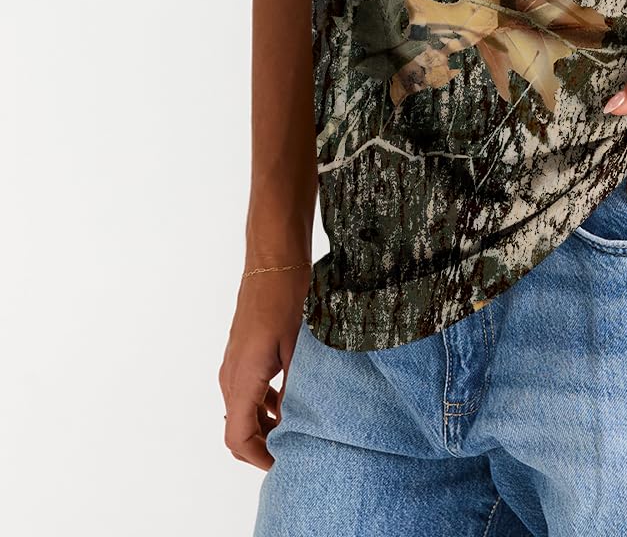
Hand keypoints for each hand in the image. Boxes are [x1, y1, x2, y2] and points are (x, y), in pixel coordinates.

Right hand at [219, 267, 308, 469]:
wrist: (273, 260)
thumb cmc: (286, 297)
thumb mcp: (299, 347)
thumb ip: (296, 388)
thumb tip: (298, 421)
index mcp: (242, 378)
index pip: (238, 437)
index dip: (259, 457)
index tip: (283, 463)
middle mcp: (231, 375)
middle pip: (238, 428)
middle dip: (264, 444)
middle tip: (296, 448)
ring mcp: (233, 364)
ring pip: (243, 410)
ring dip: (266, 423)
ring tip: (299, 425)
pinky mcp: (242, 353)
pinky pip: (247, 390)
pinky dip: (265, 403)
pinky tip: (291, 397)